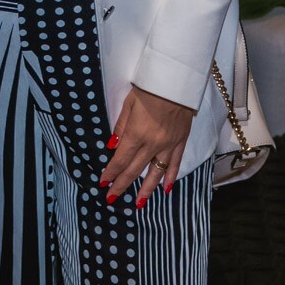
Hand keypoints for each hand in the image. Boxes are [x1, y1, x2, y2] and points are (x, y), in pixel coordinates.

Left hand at [99, 86, 192, 206]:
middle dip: (122, 185)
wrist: (176, 81)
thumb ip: (121, 127)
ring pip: (156, 172)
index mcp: (136, 134)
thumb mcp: (129, 104)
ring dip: (146, 189)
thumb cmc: (149, 88)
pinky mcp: (181, 141)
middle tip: (112, 199)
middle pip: (135, 169)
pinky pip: (176, 163)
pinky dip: (171, 177)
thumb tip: (113, 147)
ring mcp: (168, 144)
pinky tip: (166, 189)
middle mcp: (152, 143)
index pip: (121, 160)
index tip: (103, 183)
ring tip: (139, 204)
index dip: (111, 173)